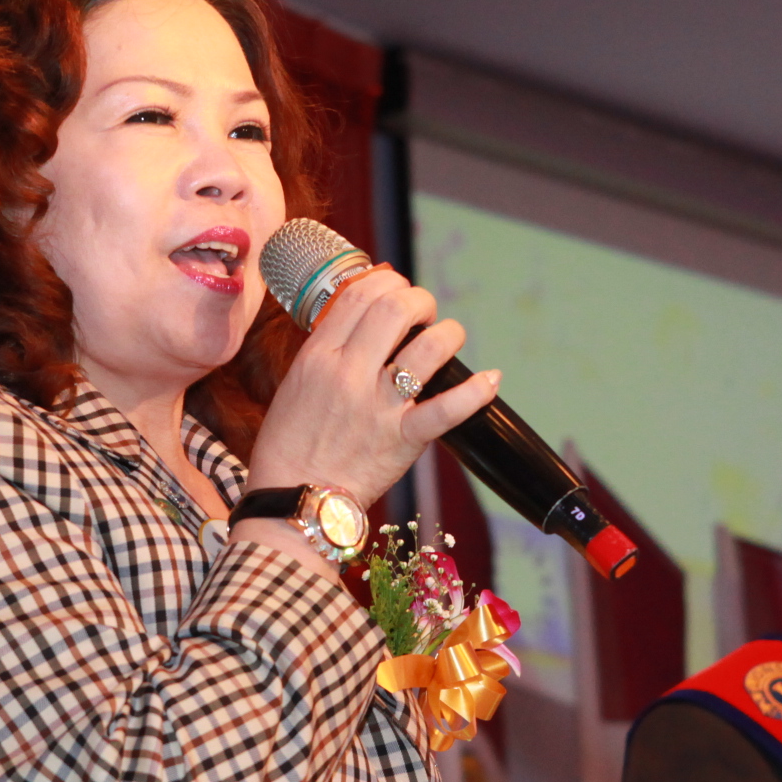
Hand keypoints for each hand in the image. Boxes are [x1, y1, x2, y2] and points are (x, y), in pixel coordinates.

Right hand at [243, 267, 499, 508]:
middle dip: (421, 300)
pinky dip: (475, 391)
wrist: (294, 501)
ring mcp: (378, 407)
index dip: (388, 280)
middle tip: (425, 313)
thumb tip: (360, 320)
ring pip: (428, 348)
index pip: (360, 295)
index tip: (398, 287)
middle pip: (396, 308)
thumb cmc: (290, 445)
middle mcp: (348, 374)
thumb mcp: (295, 384)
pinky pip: (448, 409)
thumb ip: (326, 352)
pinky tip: (490, 379)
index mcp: (318, 357)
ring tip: (450, 338)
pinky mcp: (403, 439)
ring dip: (449, 334)